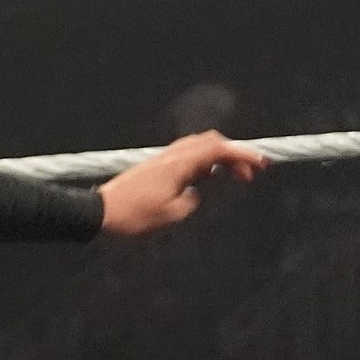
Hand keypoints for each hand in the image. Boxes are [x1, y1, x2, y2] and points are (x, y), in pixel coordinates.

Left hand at [99, 130, 264, 236]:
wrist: (97, 214)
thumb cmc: (133, 217)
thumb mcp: (172, 215)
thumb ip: (192, 201)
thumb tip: (196, 193)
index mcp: (178, 164)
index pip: (218, 150)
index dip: (243, 155)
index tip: (262, 164)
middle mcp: (170, 156)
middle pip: (210, 142)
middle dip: (234, 154)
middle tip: (249, 174)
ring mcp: (161, 159)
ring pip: (198, 147)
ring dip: (219, 157)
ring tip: (232, 177)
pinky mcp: (154, 166)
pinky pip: (186, 156)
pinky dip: (203, 162)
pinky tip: (206, 178)